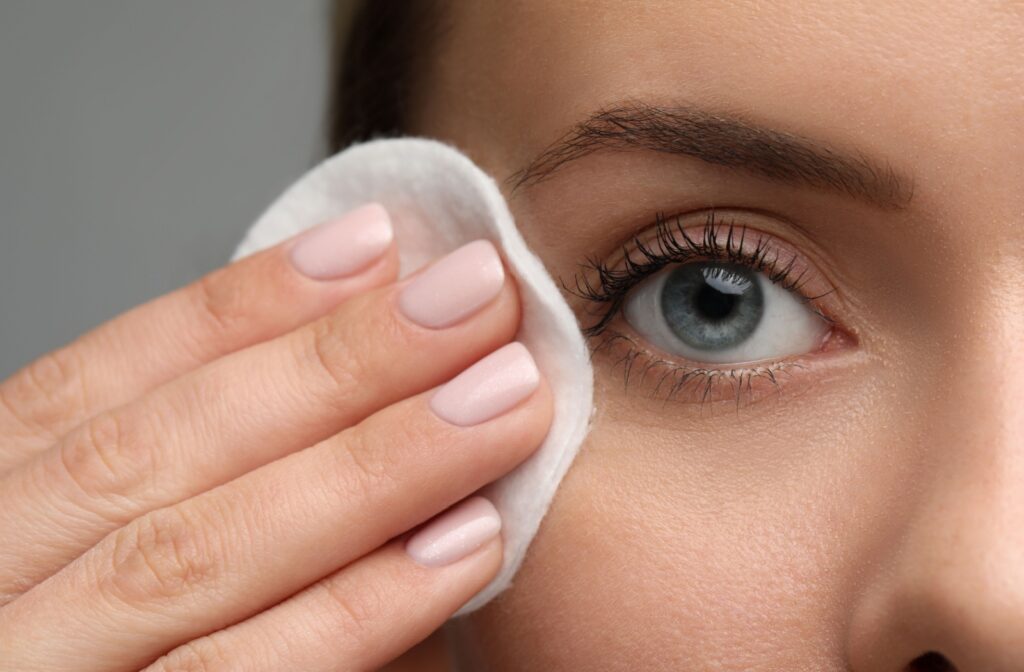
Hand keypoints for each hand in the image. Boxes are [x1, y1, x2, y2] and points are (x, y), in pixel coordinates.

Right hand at [0, 204, 552, 670]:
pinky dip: (352, 614)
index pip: (92, 391)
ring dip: (369, 465)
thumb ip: (211, 495)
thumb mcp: (100, 566)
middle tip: (475, 294)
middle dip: (333, 365)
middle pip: (157, 456)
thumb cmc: (106, 652)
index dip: (233, 308)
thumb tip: (366, 396)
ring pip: (195, 558)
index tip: (368, 245)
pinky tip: (462, 548)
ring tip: (501, 396)